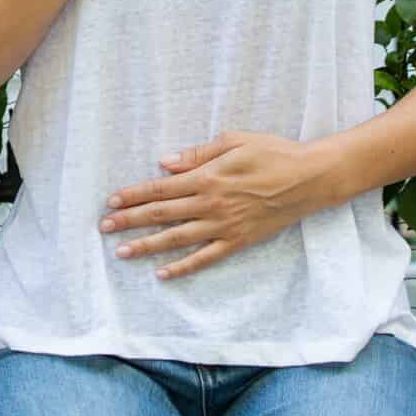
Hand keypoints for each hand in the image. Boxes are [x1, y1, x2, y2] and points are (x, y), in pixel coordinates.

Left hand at [97, 131, 337, 278]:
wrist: (311, 178)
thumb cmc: (273, 153)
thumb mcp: (234, 141)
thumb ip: (198, 154)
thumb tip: (165, 162)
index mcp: (207, 177)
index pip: (160, 188)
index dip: (133, 195)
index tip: (111, 201)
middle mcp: (211, 204)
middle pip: (162, 214)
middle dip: (130, 220)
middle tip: (104, 228)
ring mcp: (225, 225)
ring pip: (178, 238)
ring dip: (148, 245)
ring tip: (123, 252)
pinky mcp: (239, 240)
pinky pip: (206, 257)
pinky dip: (184, 267)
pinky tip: (163, 274)